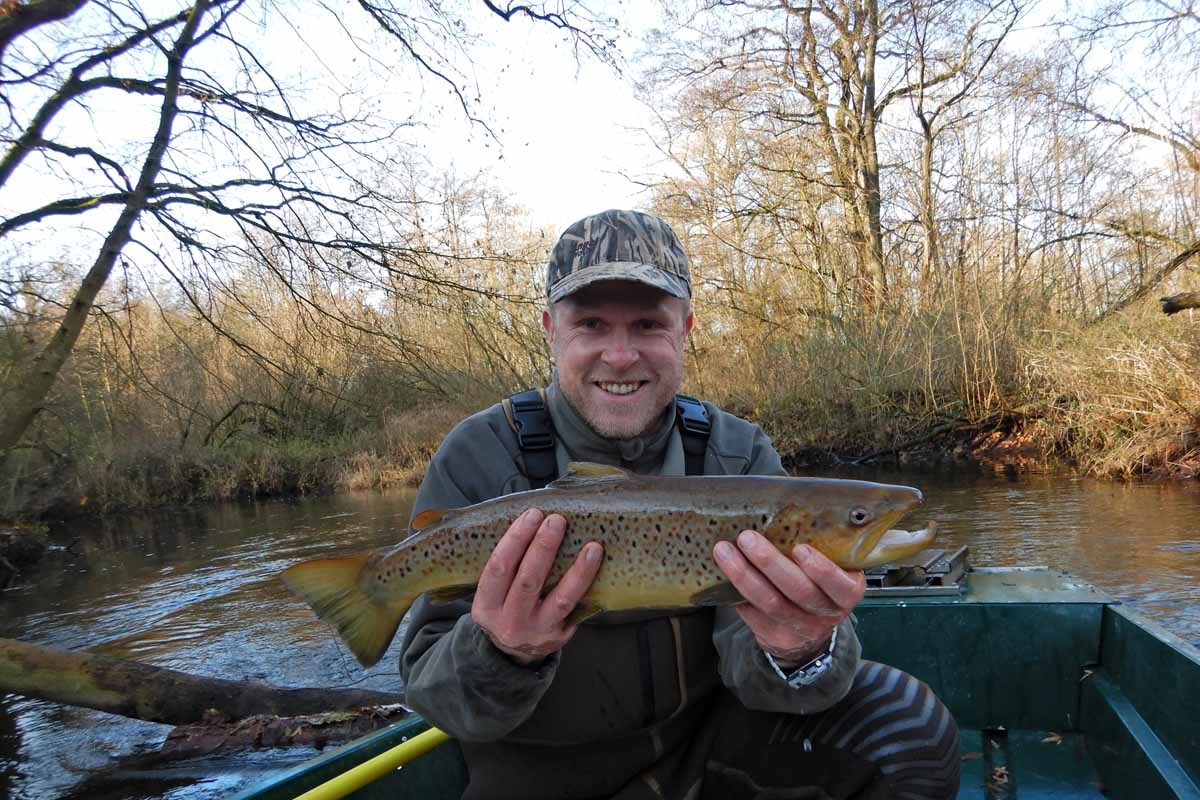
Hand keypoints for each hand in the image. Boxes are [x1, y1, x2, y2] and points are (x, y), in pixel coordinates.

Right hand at [472, 508, 603, 665]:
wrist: (513, 653)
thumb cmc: (504, 607)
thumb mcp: (491, 594)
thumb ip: (504, 565)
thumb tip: (531, 519)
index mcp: (486, 606)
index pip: (498, 568)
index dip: (515, 540)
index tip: (531, 515)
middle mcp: (509, 622)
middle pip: (528, 581)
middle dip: (543, 547)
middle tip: (557, 520)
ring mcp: (537, 631)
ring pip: (561, 598)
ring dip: (578, 570)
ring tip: (592, 546)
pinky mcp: (560, 635)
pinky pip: (577, 608)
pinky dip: (588, 585)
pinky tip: (597, 566)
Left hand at [714, 531, 864, 667]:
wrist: (809, 631)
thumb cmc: (818, 584)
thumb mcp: (833, 568)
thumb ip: (821, 547)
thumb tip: (781, 510)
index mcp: (846, 592)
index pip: (840, 585)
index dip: (822, 570)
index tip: (801, 548)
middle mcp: (826, 612)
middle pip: (798, 591)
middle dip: (770, 563)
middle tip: (747, 538)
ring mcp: (801, 628)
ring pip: (770, 602)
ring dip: (744, 575)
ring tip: (724, 550)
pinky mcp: (775, 636)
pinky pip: (752, 614)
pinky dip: (735, 593)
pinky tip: (720, 574)